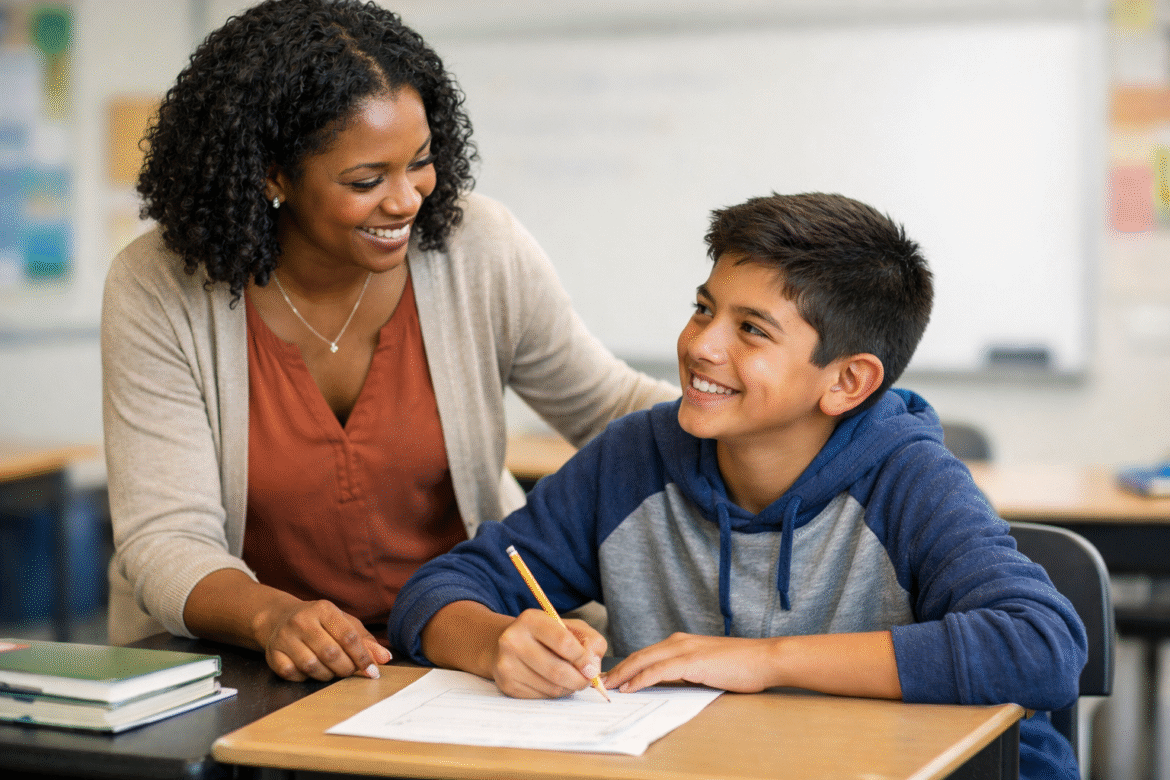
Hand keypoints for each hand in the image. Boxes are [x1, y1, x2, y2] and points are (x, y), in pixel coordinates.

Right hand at [257, 598, 391, 681]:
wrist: (280, 617)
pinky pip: (292, 673)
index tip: (372, 671)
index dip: (363, 657)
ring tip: (332, 671)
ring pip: (311, 665)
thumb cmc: (320, 623)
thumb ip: (365, 641)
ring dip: (327, 675)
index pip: (348, 636)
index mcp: (324, 609)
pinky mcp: (272, 653)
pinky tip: (311, 671)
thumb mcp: (344, 623)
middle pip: (330, 653)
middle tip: (350, 671)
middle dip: (346, 668)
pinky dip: (305, 677)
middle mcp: (302, 621)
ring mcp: (284, 637)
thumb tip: (385, 658)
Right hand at [490, 609, 606, 698]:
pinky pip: (542, 697)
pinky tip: (552, 682)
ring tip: (569, 678)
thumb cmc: (545, 636)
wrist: (509, 644)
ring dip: (568, 687)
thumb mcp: (569, 627)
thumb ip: (590, 641)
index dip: (583, 658)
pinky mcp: (507, 685)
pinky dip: (555, 693)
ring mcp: (507, 664)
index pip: (564, 642)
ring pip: (552, 688)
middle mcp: (513, 640)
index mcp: (531, 620)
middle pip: (557, 670)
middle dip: (580, 680)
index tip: (591, 667)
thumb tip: (593, 666)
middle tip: (587, 680)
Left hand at [604, 633, 779, 693]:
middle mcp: (678, 641)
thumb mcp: (706, 667)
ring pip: (643, 661)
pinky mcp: (691, 662)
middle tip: (601, 682)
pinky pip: (658, 671)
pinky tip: (630, 688)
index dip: (627, 666)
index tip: (613, 677)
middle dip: (618, 670)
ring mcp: (684, 650)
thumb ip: (685, 671)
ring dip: (623, 674)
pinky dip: (640, 679)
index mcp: (681, 642)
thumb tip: (667, 683)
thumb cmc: (740, 666)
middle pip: (639, 656)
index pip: (646, 654)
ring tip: (608, 686)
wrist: (764, 659)